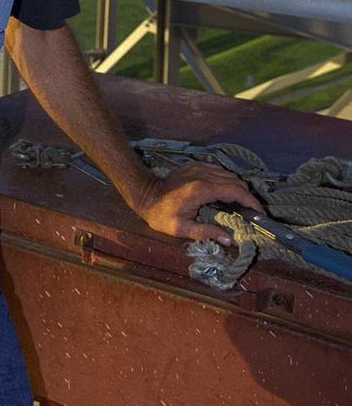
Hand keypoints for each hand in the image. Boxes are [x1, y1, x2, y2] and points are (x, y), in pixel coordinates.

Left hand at [132, 160, 263, 244]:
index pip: (235, 190)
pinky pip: (217, 170)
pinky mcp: (194, 165)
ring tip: (240, 204)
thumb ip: (205, 233)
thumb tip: (229, 240)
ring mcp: (198, 167)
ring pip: (228, 173)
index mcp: (201, 189)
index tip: (259, 212)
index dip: (251, 201)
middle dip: (246, 195)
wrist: (145, 195)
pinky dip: (225, 180)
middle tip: (250, 212)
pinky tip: (224, 193)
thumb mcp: (181, 228)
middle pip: (235, 180)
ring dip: (237, 187)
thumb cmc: (161, 215)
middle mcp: (202, 174)